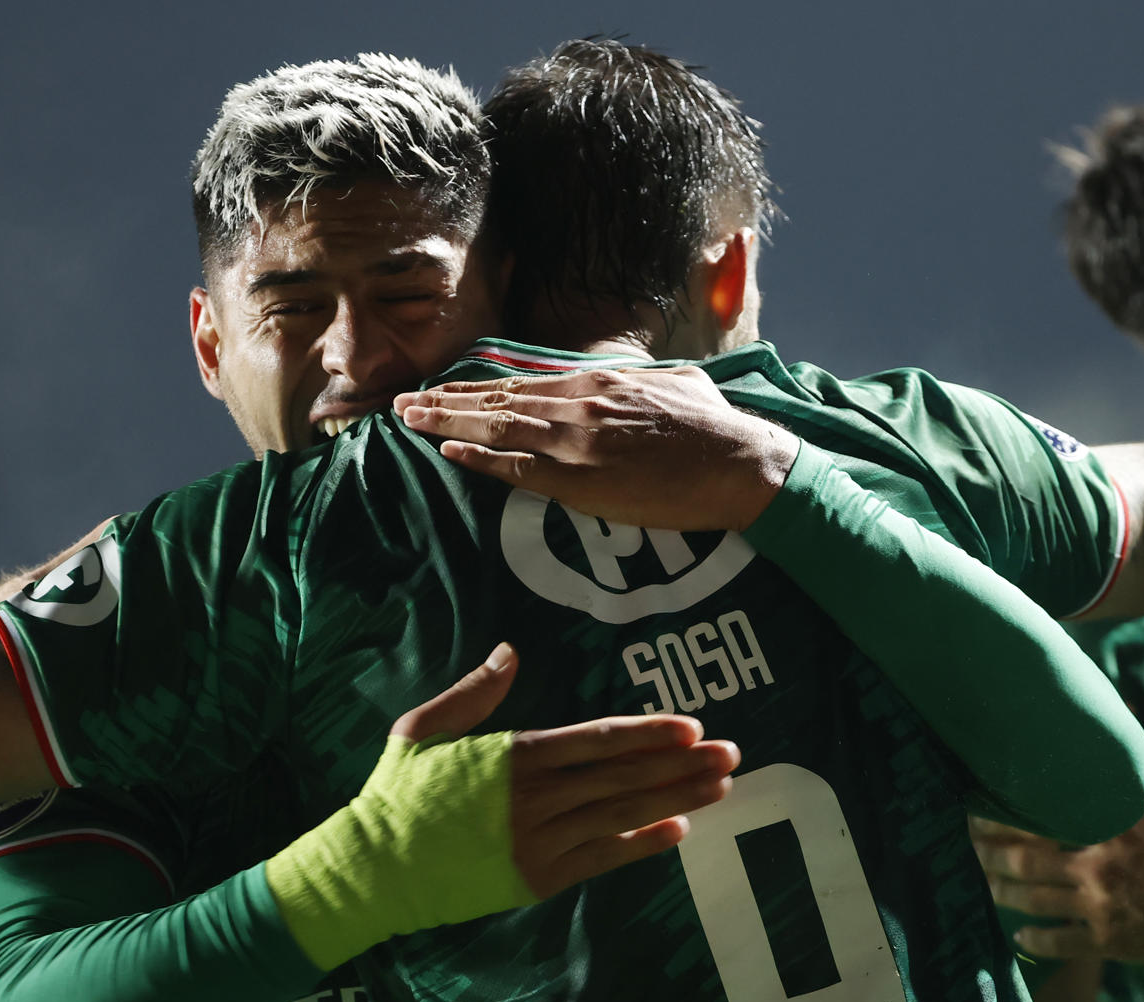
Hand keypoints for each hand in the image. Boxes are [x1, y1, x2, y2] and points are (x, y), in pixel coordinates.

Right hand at [393, 642, 738, 896]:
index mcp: (513, 757)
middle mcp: (536, 799)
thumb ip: (473, 693)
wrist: (374, 870)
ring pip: (623, 816)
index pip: (597, 741)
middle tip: (731, 752)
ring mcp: (540, 842)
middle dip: (682, 764)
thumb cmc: (396, 796)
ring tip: (721, 786)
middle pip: (624, 777)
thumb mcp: (420, 730)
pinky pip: (603, 859)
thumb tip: (511, 651)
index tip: (691, 726)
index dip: (649, 733)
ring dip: (677, 799)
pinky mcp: (539, 878)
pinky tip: (680, 830)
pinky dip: (643, 845)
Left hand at [394, 365, 799, 531]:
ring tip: (410, 422)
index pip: (524, 381)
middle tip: (403, 404)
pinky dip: (481, 458)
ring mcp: (578, 441)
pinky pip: (520, 468)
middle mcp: (580, 404)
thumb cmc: (717, 429)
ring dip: (448, 423)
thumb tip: (631, 380)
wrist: (740, 463)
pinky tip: (450, 451)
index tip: (444, 388)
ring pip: (498, 427)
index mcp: (600, 382)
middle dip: (446, 401)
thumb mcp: (677, 384)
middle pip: (498, 399)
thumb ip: (641, 382)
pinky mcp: (585, 480)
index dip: (478, 386)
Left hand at [977, 782, 1143, 964]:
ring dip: (1001, 890)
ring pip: (1032, 899)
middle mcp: (1093, 867)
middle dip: (988, 850)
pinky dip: (1033, 938)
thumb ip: (1142, 784)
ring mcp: (1096, 907)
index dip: (1006, 813)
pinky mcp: (1107, 941)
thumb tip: (1117, 758)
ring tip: (982, 883)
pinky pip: (1058, 942)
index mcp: (1109, 830)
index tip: (981, 805)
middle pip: (1023, 859)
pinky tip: (1017, 934)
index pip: (1042, 817)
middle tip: (966, 842)